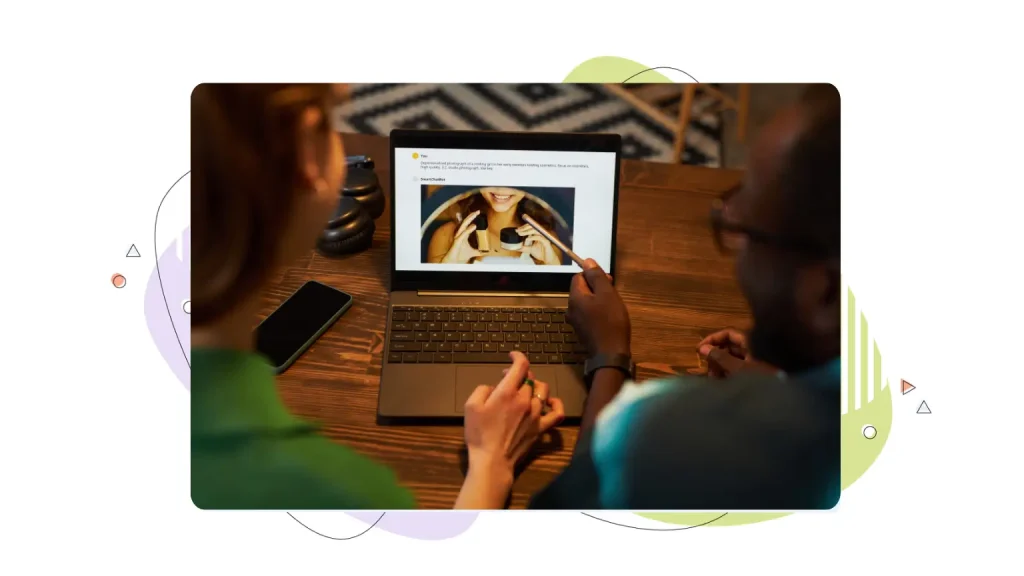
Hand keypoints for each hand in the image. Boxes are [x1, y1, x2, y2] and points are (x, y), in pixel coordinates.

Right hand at [442, 210, 483, 263]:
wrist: (454, 261)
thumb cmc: (460, 255)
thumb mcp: (472, 252)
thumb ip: (478, 251)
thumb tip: (485, 252)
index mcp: (463, 235)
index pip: (468, 224)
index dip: (472, 218)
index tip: (478, 213)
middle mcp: (460, 234)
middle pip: (466, 222)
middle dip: (471, 216)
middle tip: (477, 211)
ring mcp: (458, 237)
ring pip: (463, 226)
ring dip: (469, 219)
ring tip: (474, 214)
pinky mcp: (457, 242)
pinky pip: (463, 234)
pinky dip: (468, 230)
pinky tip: (473, 226)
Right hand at [463, 351, 565, 478]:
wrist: (492, 461)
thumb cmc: (479, 435)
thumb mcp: (470, 406)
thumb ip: (483, 389)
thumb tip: (494, 387)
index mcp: (507, 392)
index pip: (521, 365)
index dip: (518, 356)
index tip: (512, 356)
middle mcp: (524, 400)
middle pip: (530, 378)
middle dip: (520, 374)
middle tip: (508, 379)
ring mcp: (535, 414)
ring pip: (543, 391)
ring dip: (534, 386)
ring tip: (525, 389)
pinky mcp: (541, 428)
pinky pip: (557, 413)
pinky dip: (556, 404)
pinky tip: (550, 402)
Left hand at [516, 224, 559, 264]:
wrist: (548, 260)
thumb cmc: (542, 253)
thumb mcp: (530, 250)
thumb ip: (524, 247)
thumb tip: (516, 247)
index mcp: (537, 234)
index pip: (531, 227)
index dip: (524, 227)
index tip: (517, 230)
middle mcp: (541, 234)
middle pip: (533, 226)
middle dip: (524, 228)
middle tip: (518, 231)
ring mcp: (544, 237)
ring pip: (536, 230)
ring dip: (527, 231)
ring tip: (521, 233)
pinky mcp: (546, 242)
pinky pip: (540, 237)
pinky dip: (533, 237)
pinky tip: (528, 238)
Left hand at [567, 258, 629, 357]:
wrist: (610, 353)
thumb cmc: (611, 321)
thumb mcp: (607, 294)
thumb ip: (596, 276)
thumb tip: (587, 261)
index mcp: (574, 297)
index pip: (578, 277)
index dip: (593, 276)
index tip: (608, 281)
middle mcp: (571, 308)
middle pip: (582, 290)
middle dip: (597, 288)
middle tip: (613, 294)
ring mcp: (575, 322)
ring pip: (586, 302)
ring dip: (598, 300)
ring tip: (613, 307)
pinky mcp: (582, 331)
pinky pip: (588, 314)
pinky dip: (597, 312)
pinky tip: (609, 318)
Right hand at [697, 328, 776, 377]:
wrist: (781, 398)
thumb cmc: (761, 380)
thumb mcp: (738, 368)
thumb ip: (720, 357)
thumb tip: (702, 348)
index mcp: (751, 343)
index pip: (728, 334)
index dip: (713, 339)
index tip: (699, 349)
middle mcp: (754, 349)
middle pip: (730, 346)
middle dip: (716, 357)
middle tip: (707, 370)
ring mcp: (756, 361)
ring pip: (734, 358)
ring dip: (721, 367)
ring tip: (714, 380)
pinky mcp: (757, 373)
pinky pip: (739, 369)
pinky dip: (730, 373)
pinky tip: (724, 384)